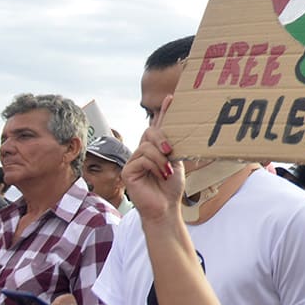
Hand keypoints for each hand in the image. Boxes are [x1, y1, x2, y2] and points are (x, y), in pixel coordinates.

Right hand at [122, 94, 184, 222]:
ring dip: (160, 158)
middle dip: (162, 138)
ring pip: (147, 146)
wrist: (166, 207)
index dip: (164, 112)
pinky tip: (160, 174)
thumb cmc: (171, 187)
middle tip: (171, 151)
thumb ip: (173, 147)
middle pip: (151, 131)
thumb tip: (176, 132)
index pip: (159, 126)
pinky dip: (154, 165)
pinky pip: (141, 159)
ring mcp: (133, 160)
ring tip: (167, 170)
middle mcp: (143, 151)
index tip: (172, 97)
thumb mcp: (177, 162)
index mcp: (156, 148)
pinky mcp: (127, 170)